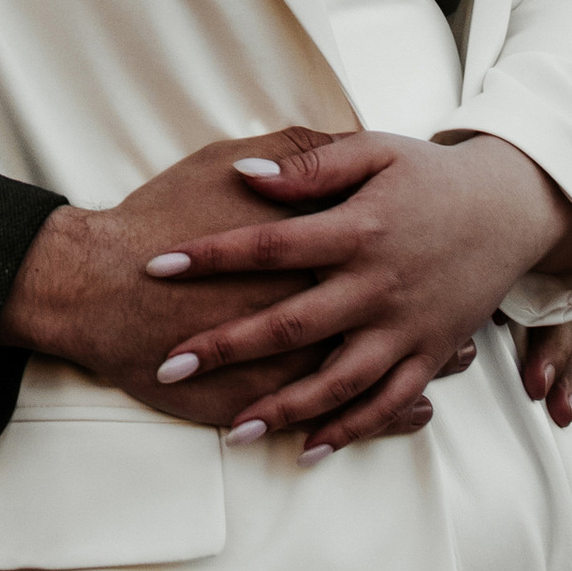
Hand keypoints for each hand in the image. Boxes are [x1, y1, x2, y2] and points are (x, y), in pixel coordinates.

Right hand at [0, 128, 464, 443]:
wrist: (98, 284)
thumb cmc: (158, 217)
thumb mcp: (222, 161)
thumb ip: (290, 155)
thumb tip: (336, 150)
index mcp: (306, 244)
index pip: (373, 249)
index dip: (416, 250)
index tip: (452, 252)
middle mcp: (308, 305)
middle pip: (386, 316)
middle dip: (431, 322)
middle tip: (474, 331)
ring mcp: (285, 360)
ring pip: (372, 374)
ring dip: (418, 375)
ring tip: (456, 372)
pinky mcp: (258, 398)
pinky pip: (330, 416)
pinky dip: (375, 420)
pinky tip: (408, 416)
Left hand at [147, 130, 571, 452]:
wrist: (509, 207)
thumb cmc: (429, 174)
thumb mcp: (374, 150)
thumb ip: (310, 164)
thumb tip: (246, 175)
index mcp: (358, 229)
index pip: (269, 245)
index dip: (211, 256)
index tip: (157, 267)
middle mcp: (379, 285)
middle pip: (290, 323)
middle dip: (225, 347)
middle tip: (168, 366)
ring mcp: (406, 327)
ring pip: (338, 381)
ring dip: (284, 409)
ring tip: (231, 431)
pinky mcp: (430, 355)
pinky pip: (388, 404)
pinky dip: (350, 431)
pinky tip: (308, 450)